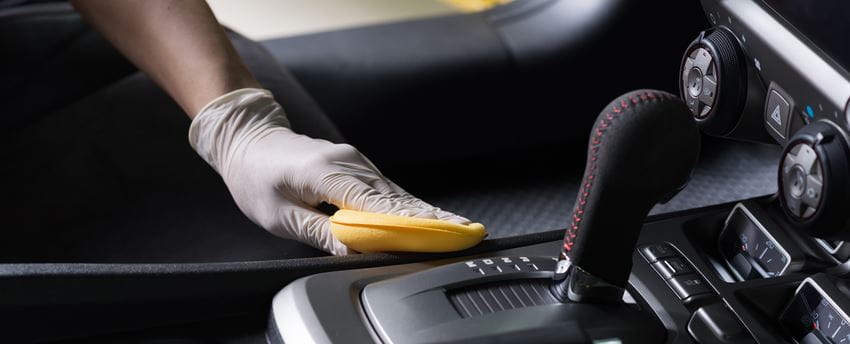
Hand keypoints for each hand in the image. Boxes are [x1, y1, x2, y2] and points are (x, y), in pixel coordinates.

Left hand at [189, 89, 469, 254]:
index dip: (410, 223)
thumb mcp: (278, 215)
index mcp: (328, 174)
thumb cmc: (256, 178)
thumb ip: (318, 232)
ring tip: (458, 229)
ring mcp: (356, 163)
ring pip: (396, 194)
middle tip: (465, 233)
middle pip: (396, 198)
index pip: (376, 205)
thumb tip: (355, 249)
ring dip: (425, 213)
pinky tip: (429, 217)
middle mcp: (349, 164)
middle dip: (430, 219)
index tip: (439, 234)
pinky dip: (408, 206)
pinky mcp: (357, 168)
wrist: (249, 139)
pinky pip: (387, 190)